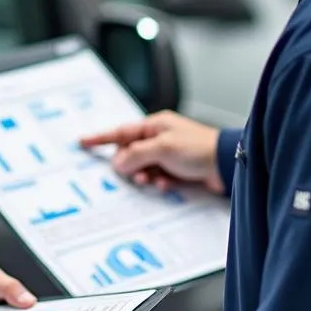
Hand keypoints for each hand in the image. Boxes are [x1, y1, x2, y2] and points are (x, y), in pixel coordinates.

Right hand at [80, 109, 223, 193]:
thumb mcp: (163, 148)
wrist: (227, 164)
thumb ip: (137, 154)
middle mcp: (160, 138)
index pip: (121, 132)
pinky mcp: (176, 170)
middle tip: (133, 173)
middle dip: (130, 165)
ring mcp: (168, 155)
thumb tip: (118, 161)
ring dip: (145, 176)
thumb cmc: (200, 148)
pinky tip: (167, 184)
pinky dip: (159, 183)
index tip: (83, 142)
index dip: (100, 139)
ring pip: (143, 168)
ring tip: (152, 180)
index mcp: (155, 126)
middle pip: (131, 153)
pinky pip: (157, 178)